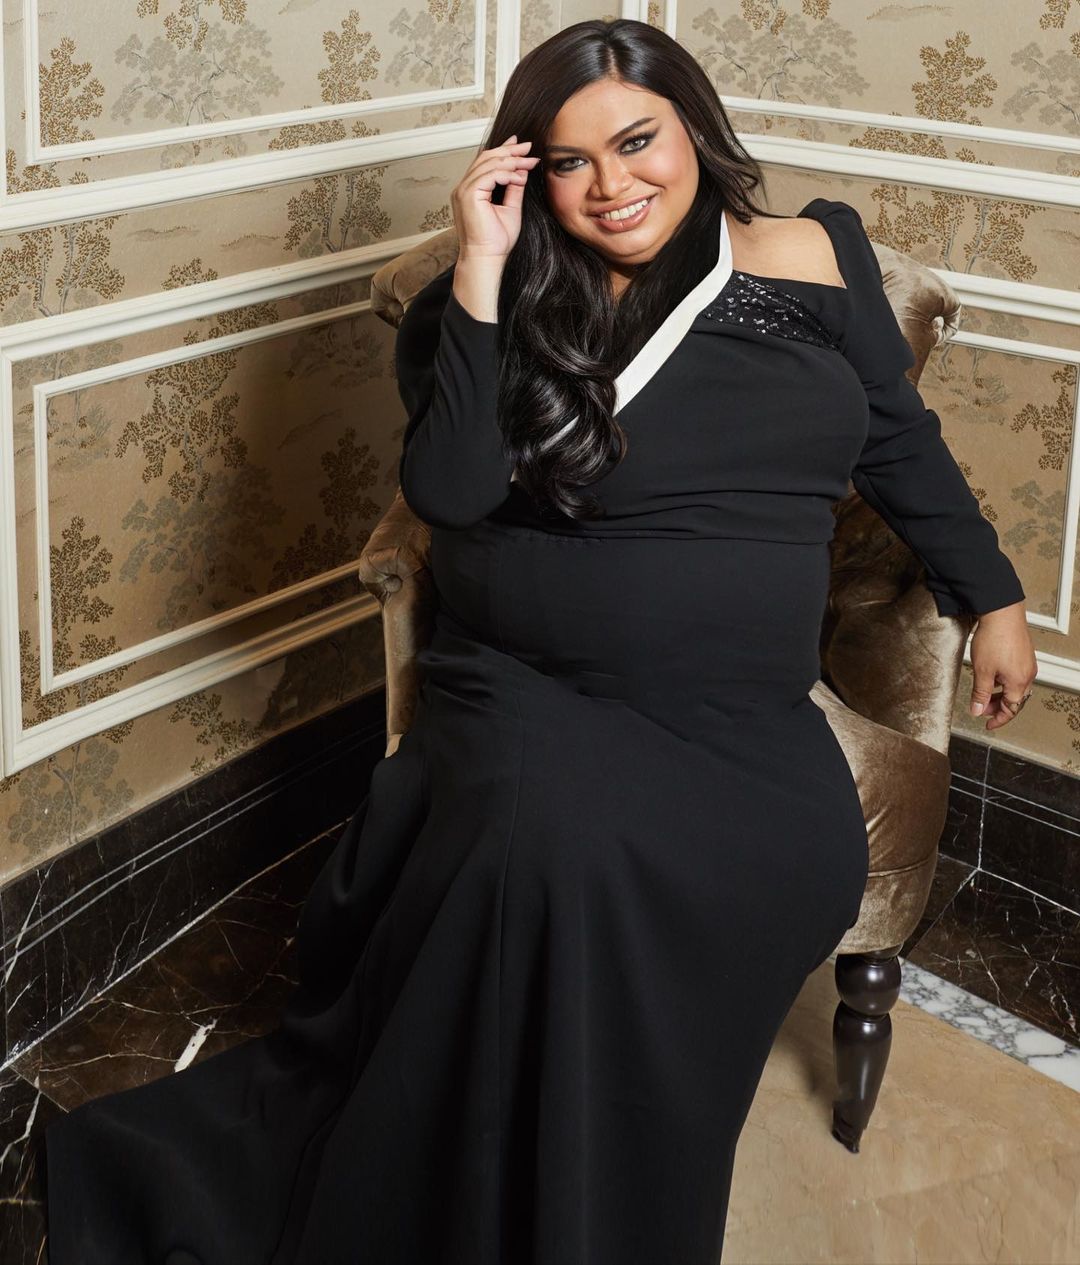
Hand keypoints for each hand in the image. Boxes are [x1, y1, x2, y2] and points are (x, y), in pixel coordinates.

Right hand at [451, 134, 540, 261]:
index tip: (522, 147)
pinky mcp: (468, 195)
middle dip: (510, 150)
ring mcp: (463, 190)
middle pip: (486, 157)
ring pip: (488, 164)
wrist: (487, 258)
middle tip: (528, 147)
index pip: (486, 163)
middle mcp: (463, 188)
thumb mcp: (510, 209)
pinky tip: (520, 177)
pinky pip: (489, 175)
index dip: (504, 151)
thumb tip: (521, 171)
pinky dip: (506, 173)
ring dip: (512, 161)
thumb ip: (514, 189)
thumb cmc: (496, 241)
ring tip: (529, 162)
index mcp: (471, 190)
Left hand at [968, 600, 1036, 729]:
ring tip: (984, 691)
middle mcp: (1027, 674)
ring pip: (1015, 687)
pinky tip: (992, 675)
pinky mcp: (1024, 654)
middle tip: (982, 707)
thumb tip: (978, 710)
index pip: (1011, 709)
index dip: (998, 719)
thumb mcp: (982, 671)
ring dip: (1000, 693)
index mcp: (1019, 682)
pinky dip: (1004, 681)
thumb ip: (980, 693)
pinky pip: (1016, 675)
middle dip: (998, 706)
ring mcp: (1027, 664)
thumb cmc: (994, 638)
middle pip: (1015, 699)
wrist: (1001, 612)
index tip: (988, 724)